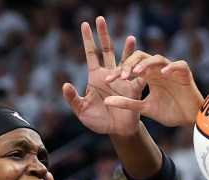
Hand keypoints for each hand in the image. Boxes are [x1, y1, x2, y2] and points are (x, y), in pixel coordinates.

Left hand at [61, 17, 143, 135]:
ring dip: (128, 49)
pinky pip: (138, 79)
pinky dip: (141, 70)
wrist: (116, 131)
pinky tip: (143, 62)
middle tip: (101, 19)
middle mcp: (110, 73)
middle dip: (104, 34)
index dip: (88, 39)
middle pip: (107, 50)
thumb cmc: (98, 121)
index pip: (91, 54)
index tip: (85, 24)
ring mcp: (123, 80)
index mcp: (96, 76)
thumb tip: (65, 85)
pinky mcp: (134, 90)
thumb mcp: (82, 111)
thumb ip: (73, 99)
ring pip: (126, 60)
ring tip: (131, 38)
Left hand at [103, 53, 204, 127]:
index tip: (108, 81)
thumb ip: (126, 103)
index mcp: (148, 76)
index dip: (118, 72)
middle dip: (129, 64)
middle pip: (141, 57)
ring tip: (136, 72)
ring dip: (146, 64)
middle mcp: (158, 70)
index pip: (130, 67)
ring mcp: (171, 70)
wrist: (189, 120)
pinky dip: (170, 67)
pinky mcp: (184, 73)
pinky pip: (178, 65)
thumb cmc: (169, 112)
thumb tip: (106, 101)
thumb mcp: (143, 108)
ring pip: (157, 58)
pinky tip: (162, 73)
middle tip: (121, 76)